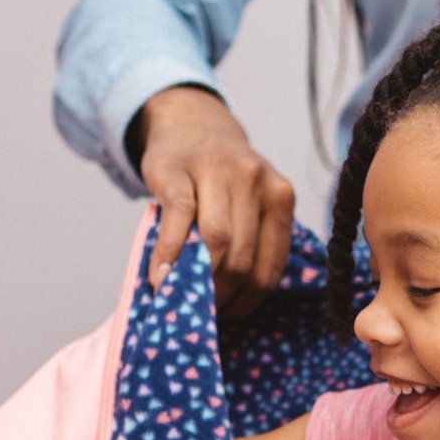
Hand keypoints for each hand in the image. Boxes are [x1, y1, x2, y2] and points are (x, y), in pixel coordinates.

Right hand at [131, 86, 295, 318]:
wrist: (191, 122)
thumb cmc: (221, 178)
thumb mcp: (250, 201)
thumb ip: (249, 241)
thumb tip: (232, 306)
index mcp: (280, 195)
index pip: (271, 266)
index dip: (248, 300)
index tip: (229, 317)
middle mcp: (254, 179)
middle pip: (242, 257)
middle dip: (221, 295)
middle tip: (201, 313)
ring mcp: (216, 170)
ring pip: (216, 240)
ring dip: (198, 279)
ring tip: (181, 299)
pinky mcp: (176, 169)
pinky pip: (178, 217)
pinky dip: (169, 253)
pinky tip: (159, 276)